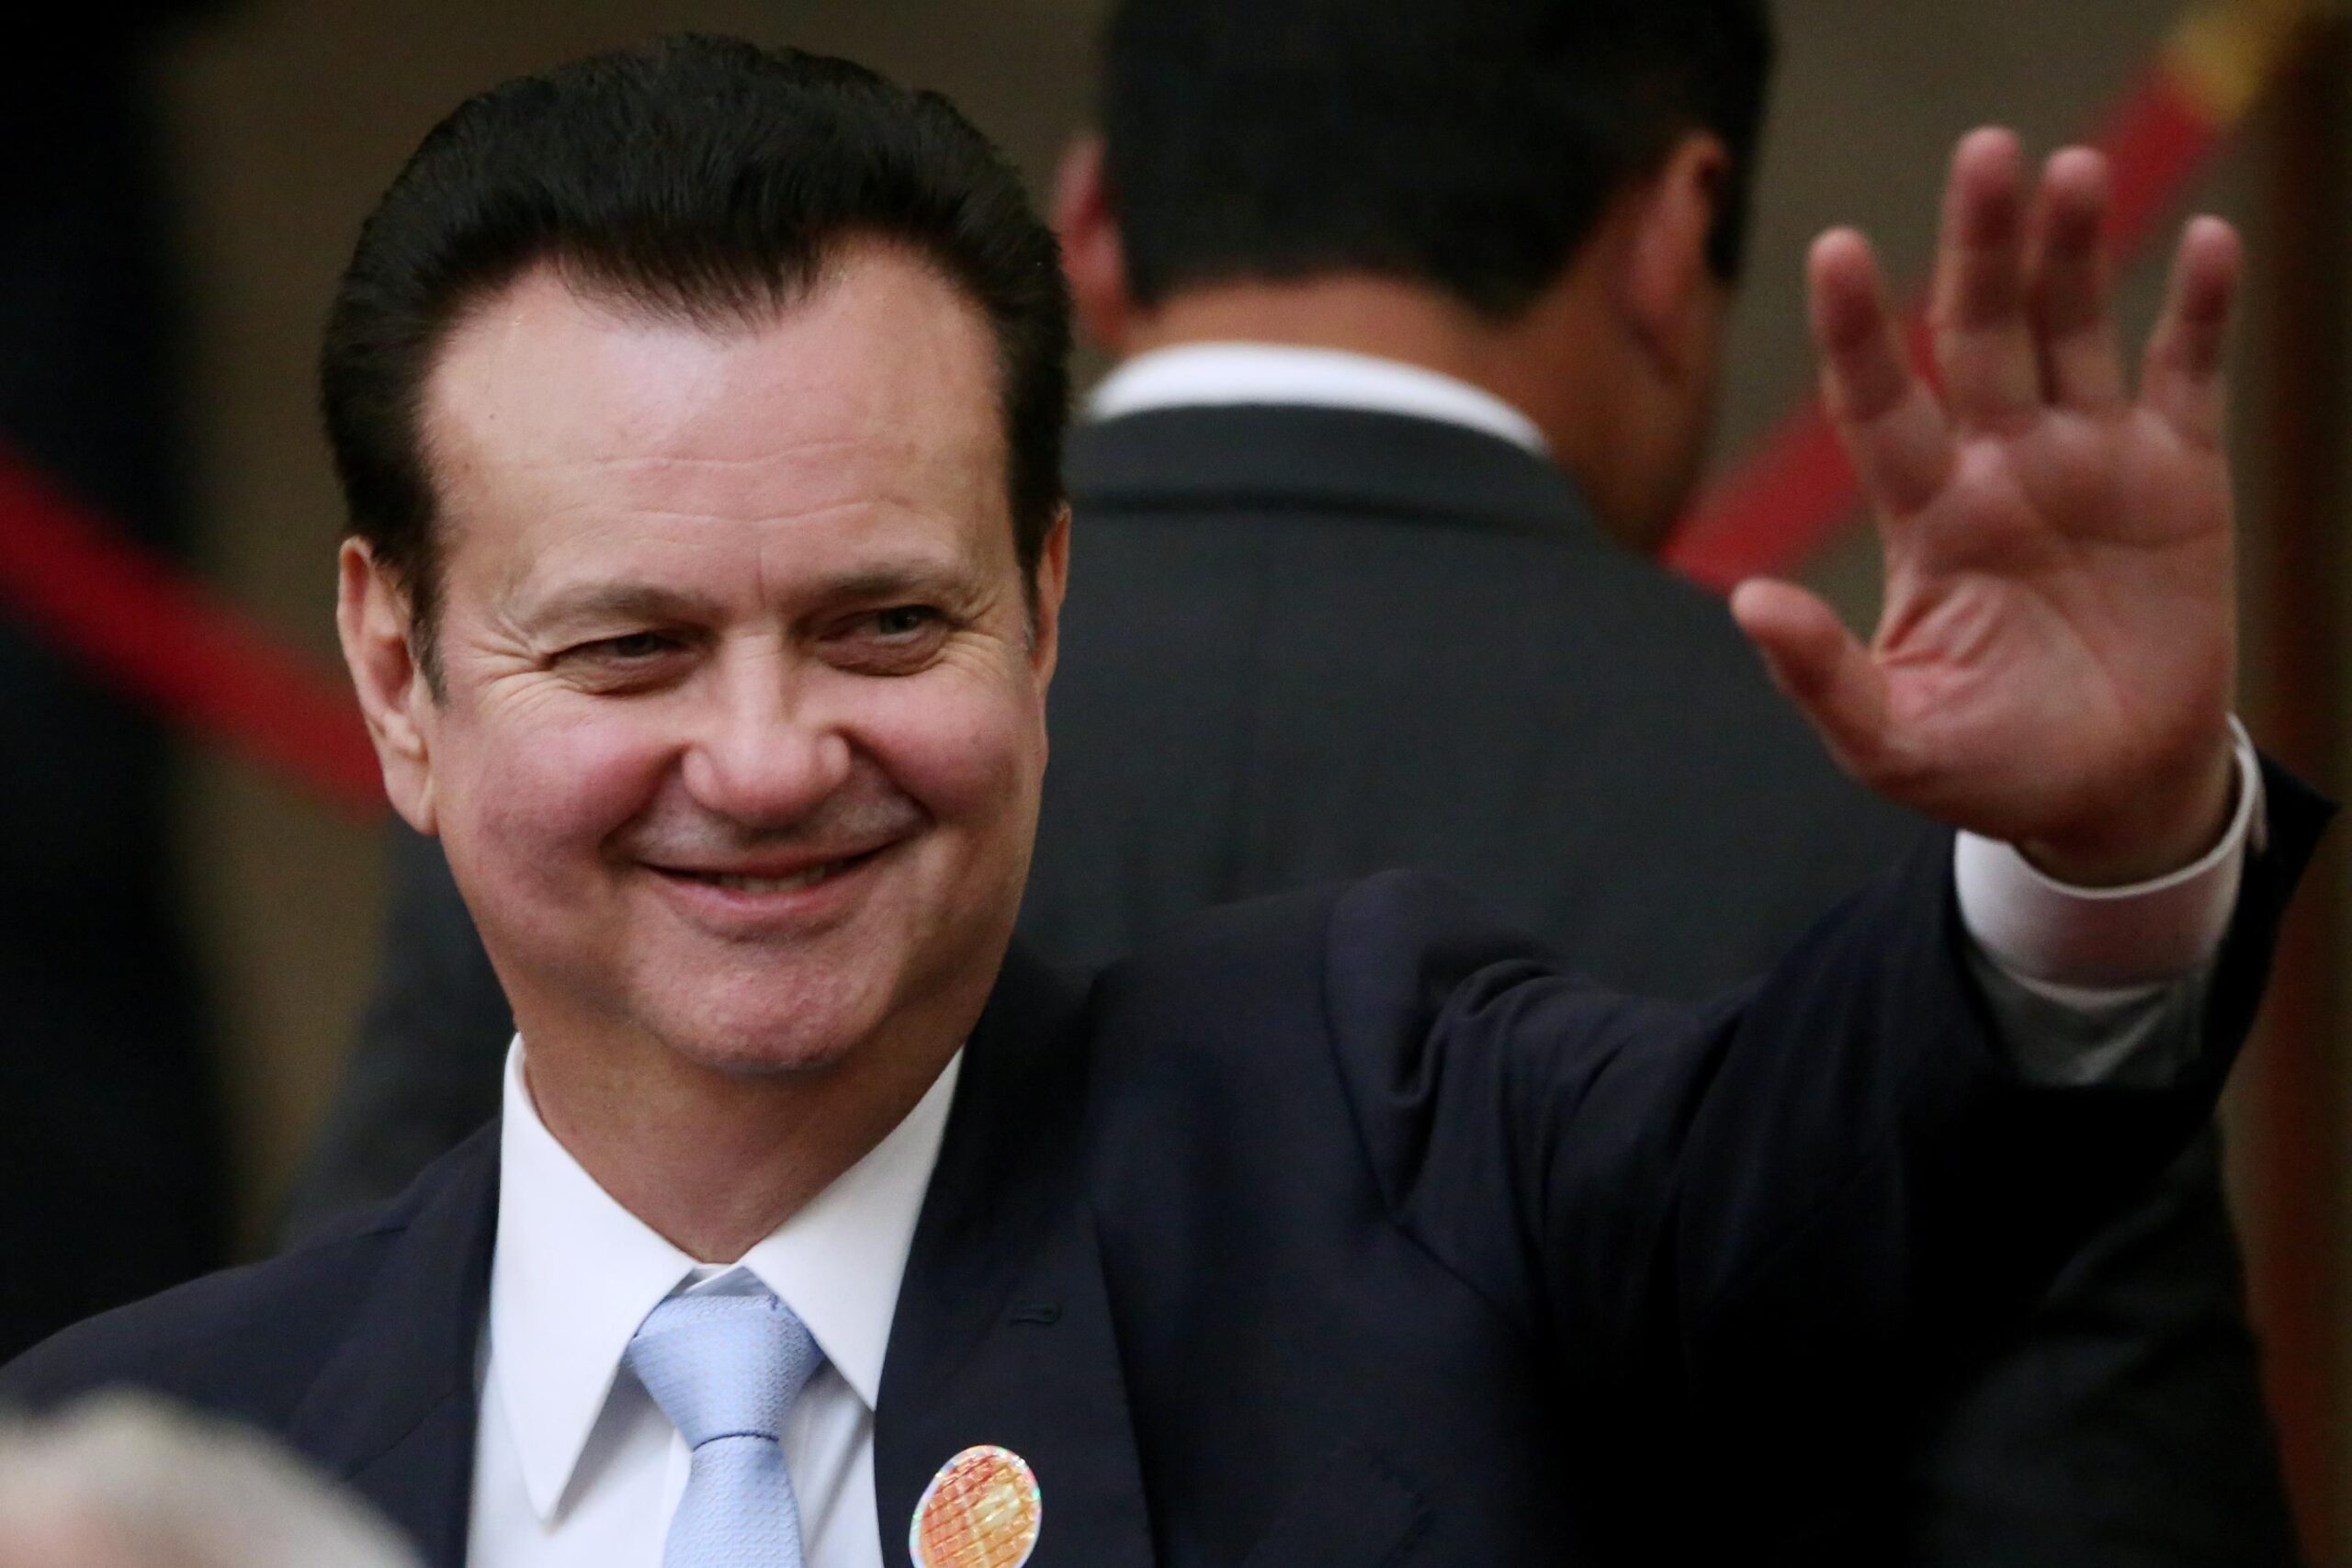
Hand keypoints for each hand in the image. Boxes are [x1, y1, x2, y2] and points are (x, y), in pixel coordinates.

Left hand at [1733, 128, 2240, 885]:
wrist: (2110, 792)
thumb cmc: (1990, 765)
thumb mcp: (1894, 742)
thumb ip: (1823, 678)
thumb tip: (1745, 603)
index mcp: (1925, 518)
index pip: (1878, 403)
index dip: (1858, 330)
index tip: (1836, 250)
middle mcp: (1999, 466)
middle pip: (1980, 333)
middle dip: (1978, 247)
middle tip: (1982, 153)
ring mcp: (2089, 461)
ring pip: (2074, 330)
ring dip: (2073, 251)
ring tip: (2066, 171)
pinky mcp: (2180, 476)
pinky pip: (2188, 374)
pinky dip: (2200, 312)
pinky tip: (2203, 240)